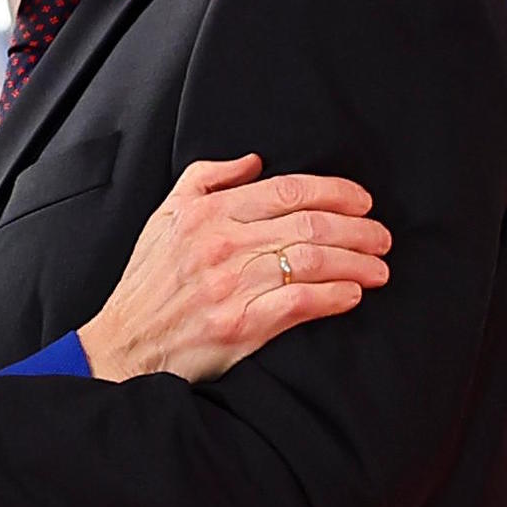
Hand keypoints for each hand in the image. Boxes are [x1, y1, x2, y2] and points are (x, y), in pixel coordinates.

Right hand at [76, 158, 388, 382]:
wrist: (123, 345)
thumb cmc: (147, 283)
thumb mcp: (164, 216)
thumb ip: (206, 179)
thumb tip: (253, 161)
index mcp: (208, 213)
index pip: (288, 190)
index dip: (336, 191)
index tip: (363, 202)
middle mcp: (222, 244)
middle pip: (311, 224)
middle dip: (359, 229)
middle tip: (382, 237)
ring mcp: (231, 285)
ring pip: (313, 261)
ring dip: (357, 263)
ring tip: (379, 269)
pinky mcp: (240, 325)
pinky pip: (301, 303)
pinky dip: (335, 297)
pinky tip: (353, 296)